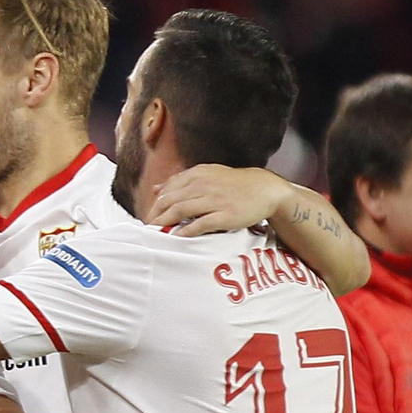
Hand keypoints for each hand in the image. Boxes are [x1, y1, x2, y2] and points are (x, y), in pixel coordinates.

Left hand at [149, 165, 286, 236]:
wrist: (266, 189)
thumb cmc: (233, 184)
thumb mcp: (207, 175)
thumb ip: (181, 181)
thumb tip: (156, 189)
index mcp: (197, 175)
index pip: (167, 191)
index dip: (154, 206)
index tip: (147, 218)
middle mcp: (203, 185)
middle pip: (169, 201)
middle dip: (154, 216)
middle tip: (146, 229)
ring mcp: (214, 200)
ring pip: (180, 211)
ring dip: (164, 223)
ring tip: (154, 234)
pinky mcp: (225, 215)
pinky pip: (200, 224)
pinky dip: (185, 231)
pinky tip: (175, 237)